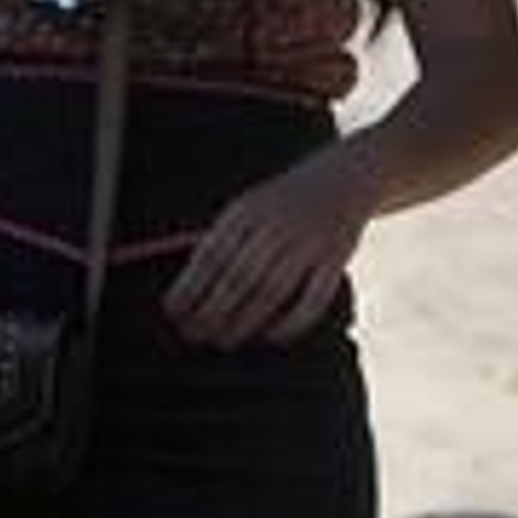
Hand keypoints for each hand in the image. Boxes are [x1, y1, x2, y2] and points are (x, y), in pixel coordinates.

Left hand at [161, 147, 375, 348]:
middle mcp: (276, 225)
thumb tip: (190, 282)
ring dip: (243, 321)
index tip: (173, 310)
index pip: (211, 254)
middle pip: (237, 277)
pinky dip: (291, 322)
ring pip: (270, 291)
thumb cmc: (286, 200)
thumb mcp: (249, 204)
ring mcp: (308, 242)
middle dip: (210, 311)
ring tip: (223, 340)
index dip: (189, 286)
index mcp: (247, 210)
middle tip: (193, 333)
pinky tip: (271, 336)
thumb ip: (225, 237)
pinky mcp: (335, 259)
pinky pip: (313, 299)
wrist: (344, 177)